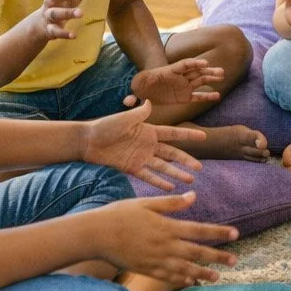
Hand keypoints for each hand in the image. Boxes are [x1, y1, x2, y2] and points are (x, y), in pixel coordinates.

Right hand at [27, 0, 101, 41]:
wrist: (41, 24)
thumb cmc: (62, 4)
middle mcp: (49, 2)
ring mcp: (48, 15)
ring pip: (55, 13)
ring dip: (67, 13)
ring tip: (81, 13)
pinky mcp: (50, 29)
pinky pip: (55, 31)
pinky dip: (64, 34)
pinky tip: (73, 35)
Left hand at [80, 100, 203, 189]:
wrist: (87, 141)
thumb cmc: (105, 126)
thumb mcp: (124, 118)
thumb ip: (139, 114)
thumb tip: (150, 102)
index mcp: (148, 131)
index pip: (172, 134)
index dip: (187, 136)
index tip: (203, 137)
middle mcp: (148, 145)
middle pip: (172, 154)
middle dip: (186, 160)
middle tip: (200, 168)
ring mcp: (141, 158)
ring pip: (163, 167)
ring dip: (176, 174)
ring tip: (189, 181)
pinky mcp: (132, 168)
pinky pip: (148, 176)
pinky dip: (159, 182)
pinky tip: (170, 187)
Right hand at [86, 192, 238, 286]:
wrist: (96, 235)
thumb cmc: (119, 214)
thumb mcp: (146, 203)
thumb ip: (171, 203)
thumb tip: (193, 196)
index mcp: (167, 226)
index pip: (200, 230)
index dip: (219, 233)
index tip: (235, 234)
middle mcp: (165, 245)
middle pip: (198, 252)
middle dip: (218, 257)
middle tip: (235, 260)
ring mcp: (156, 260)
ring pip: (186, 269)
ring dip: (204, 273)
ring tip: (218, 277)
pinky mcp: (146, 269)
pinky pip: (168, 277)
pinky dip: (182, 279)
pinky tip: (191, 281)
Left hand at [127, 57, 223, 105]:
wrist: (142, 89)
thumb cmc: (140, 87)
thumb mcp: (136, 90)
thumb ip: (133, 97)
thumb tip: (127, 102)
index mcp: (169, 72)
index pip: (183, 65)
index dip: (194, 63)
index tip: (204, 63)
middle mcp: (179, 78)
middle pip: (195, 71)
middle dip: (207, 70)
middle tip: (220, 71)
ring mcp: (183, 86)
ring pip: (200, 80)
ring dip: (211, 78)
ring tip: (223, 76)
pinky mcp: (184, 96)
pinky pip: (198, 95)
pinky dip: (207, 95)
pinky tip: (217, 96)